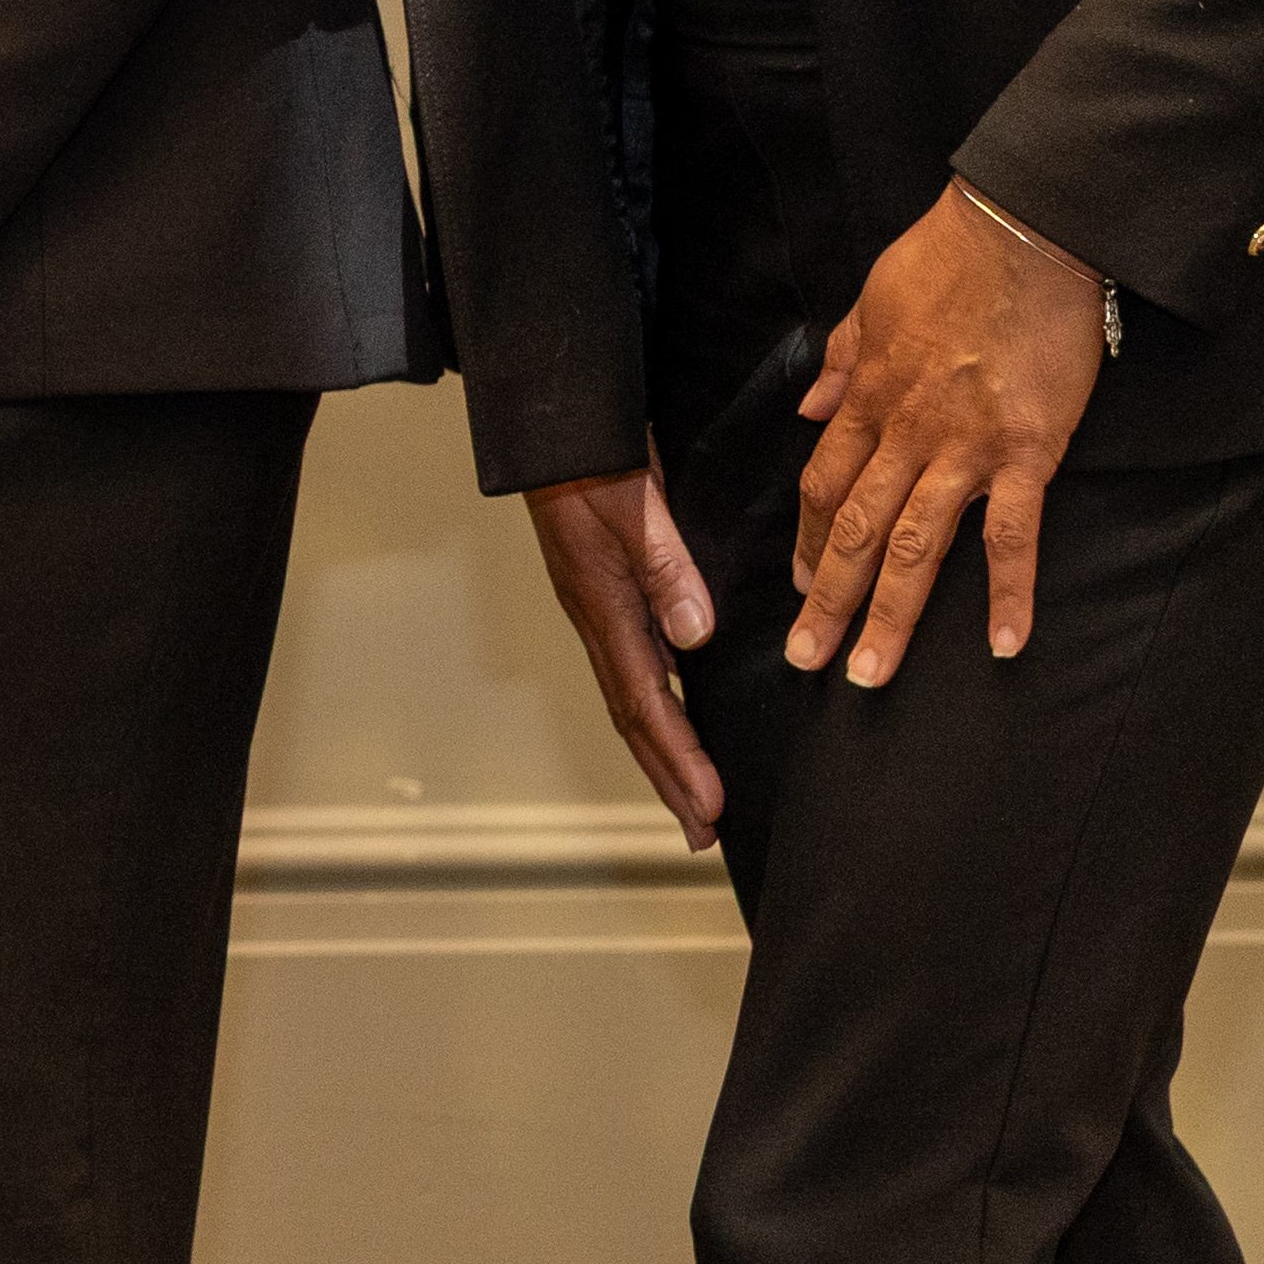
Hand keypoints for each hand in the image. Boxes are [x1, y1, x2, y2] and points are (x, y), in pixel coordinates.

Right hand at [521, 468, 725, 847]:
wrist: (553, 429)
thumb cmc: (591, 462)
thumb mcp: (634, 508)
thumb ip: (665, 568)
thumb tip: (694, 637)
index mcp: (603, 606)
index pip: (646, 700)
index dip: (679, 758)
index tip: (710, 808)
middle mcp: (598, 619)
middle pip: (633, 718)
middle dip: (667, 778)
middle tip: (701, 834)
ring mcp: (599, 611)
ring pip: (632, 700)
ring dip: (663, 755)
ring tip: (692, 800)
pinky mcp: (607, 597)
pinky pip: (635, 672)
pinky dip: (657, 713)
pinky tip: (675, 723)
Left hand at [783, 181, 1109, 684]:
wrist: (1023, 235)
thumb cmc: (949, 260)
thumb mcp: (870, 304)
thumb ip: (841, 361)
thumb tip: (810, 406)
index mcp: (866, 400)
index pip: (821, 487)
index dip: (805, 543)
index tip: (797, 586)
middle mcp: (904, 434)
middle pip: (850, 531)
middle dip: (826, 601)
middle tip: (809, 661)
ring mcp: (963, 448)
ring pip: (912, 547)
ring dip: (889, 616)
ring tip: (870, 675)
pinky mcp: (1028, 452)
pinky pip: (1013, 535)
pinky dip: (1008, 592)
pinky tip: (1004, 643)